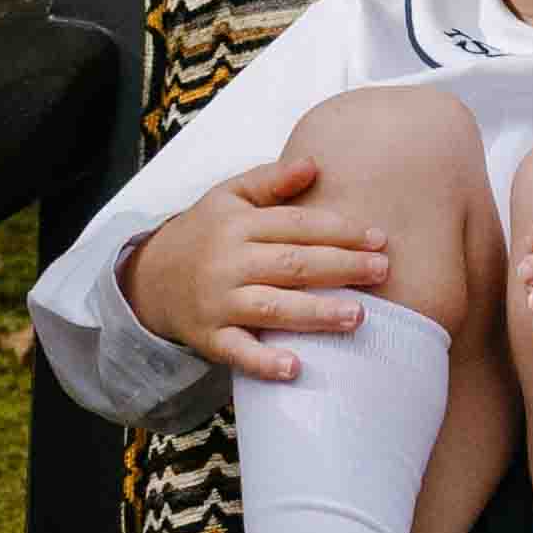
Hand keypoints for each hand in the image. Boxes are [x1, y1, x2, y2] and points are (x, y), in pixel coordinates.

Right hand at [125, 156, 391, 386]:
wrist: (150, 278)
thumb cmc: (206, 233)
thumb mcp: (229, 196)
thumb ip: (271, 181)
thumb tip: (313, 163)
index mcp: (238, 224)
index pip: (296, 225)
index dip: (340, 230)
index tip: (380, 238)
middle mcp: (228, 262)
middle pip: (291, 264)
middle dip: (340, 267)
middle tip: (383, 271)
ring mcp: (218, 302)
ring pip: (271, 307)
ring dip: (315, 313)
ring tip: (357, 316)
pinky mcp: (210, 337)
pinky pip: (238, 351)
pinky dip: (264, 362)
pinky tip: (295, 368)